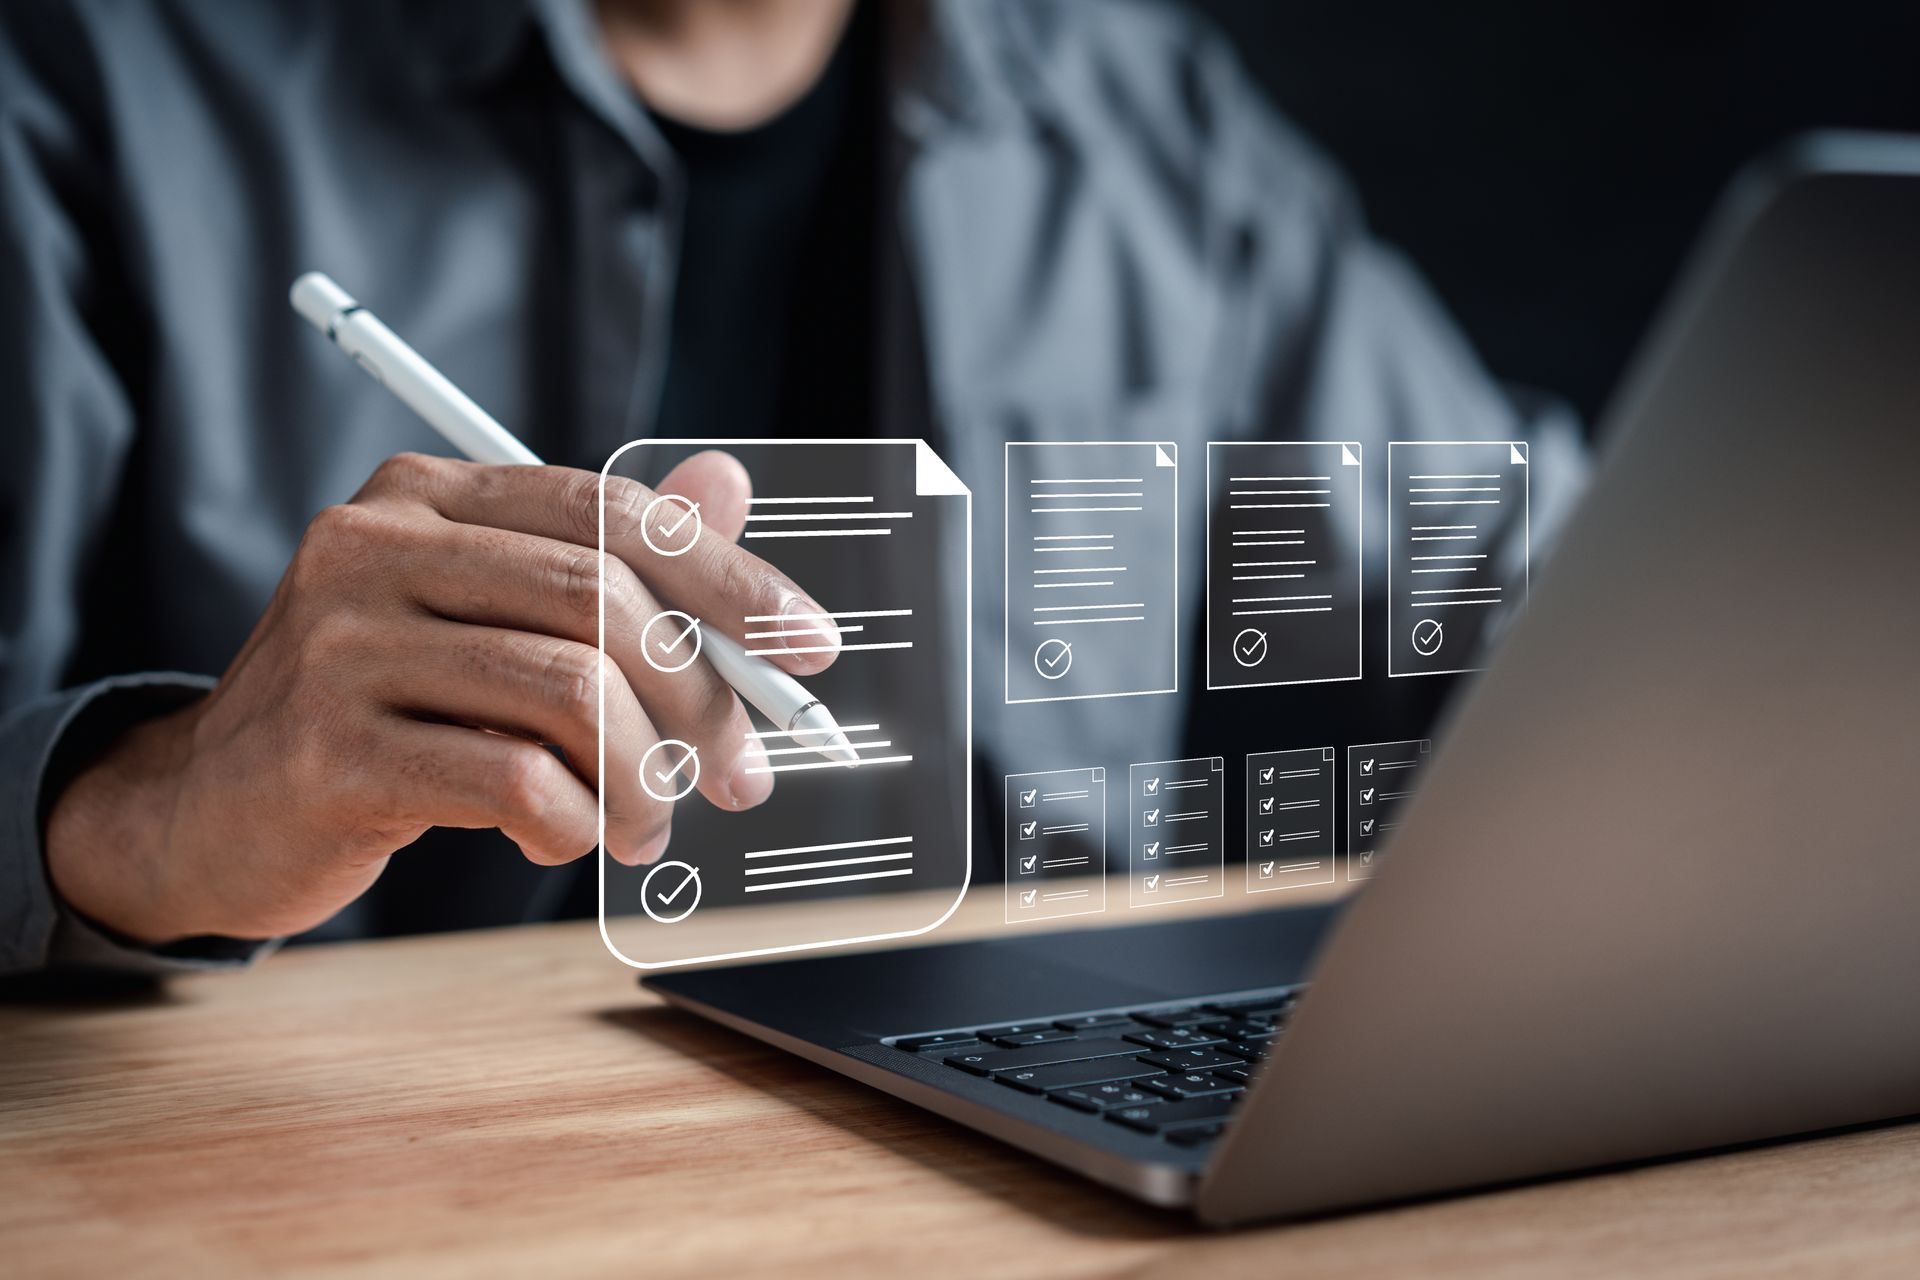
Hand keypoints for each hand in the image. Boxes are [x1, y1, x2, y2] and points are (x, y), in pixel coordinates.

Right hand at [45, 450, 835, 944]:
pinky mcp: (328, 751)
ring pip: (569, 695)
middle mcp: (374, 546)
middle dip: (702, 699)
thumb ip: (607, 556)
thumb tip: (731, 482)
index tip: (809, 649)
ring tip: (647, 823)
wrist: (207, 805)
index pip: (612, 511)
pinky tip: (564, 840)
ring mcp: (341, 646)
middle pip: (602, 602)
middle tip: (740, 773)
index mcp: (428, 495)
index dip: (729, 579)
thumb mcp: (488, 617)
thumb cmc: (381, 707)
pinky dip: (573, 824)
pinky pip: (513, 781)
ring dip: (644, 778)